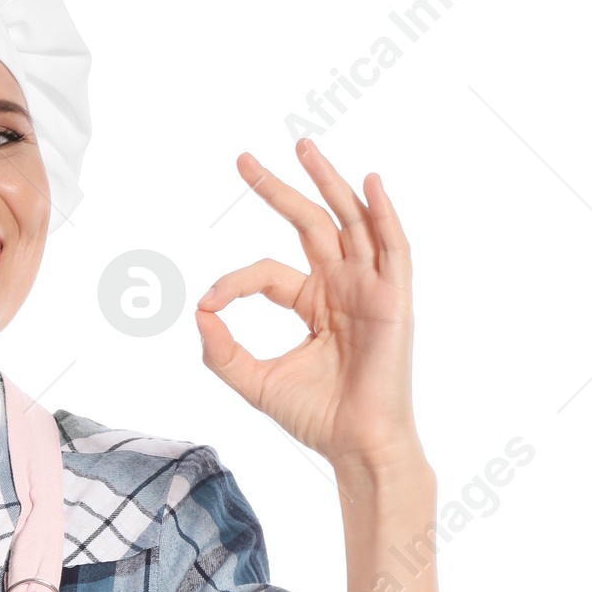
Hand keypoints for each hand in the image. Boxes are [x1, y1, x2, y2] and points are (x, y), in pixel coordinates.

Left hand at [195, 139, 425, 477]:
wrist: (354, 444)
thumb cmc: (315, 416)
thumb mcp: (253, 380)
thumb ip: (221, 350)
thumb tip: (197, 311)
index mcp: (312, 303)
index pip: (267, 272)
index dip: (234, 282)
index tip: (209, 301)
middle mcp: (341, 288)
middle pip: (310, 224)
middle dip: (278, 189)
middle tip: (244, 158)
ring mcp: (369, 289)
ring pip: (350, 222)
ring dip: (328, 182)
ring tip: (302, 147)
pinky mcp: (394, 300)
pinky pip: (393, 248)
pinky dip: (384, 214)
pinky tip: (368, 183)